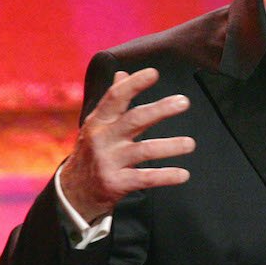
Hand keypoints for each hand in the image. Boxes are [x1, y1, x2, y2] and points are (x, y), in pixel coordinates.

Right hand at [60, 67, 195, 221]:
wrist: (75, 191)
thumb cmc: (93, 151)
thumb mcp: (97, 125)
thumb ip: (112, 101)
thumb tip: (122, 73)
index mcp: (99, 120)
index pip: (116, 97)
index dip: (134, 84)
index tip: (153, 73)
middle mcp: (103, 138)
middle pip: (134, 120)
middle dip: (160, 109)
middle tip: (184, 101)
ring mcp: (108, 161)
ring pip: (144, 151)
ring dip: (170, 146)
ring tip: (190, 144)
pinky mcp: (115, 183)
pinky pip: (145, 178)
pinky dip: (166, 176)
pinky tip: (183, 174)